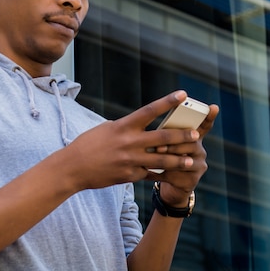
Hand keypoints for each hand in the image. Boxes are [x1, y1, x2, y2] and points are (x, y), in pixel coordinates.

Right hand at [64, 91, 203, 190]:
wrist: (73, 168)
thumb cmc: (88, 144)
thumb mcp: (106, 129)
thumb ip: (126, 127)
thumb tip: (141, 124)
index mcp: (124, 126)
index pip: (150, 111)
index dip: (168, 102)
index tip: (183, 94)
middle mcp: (129, 142)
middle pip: (162, 138)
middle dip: (181, 136)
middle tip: (196, 134)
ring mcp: (130, 161)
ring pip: (161, 161)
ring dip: (178, 160)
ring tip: (191, 160)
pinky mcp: (129, 176)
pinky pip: (150, 174)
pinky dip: (161, 174)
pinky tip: (173, 175)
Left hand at [148, 104, 219, 206]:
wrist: (169, 184)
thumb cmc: (164, 157)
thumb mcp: (165, 143)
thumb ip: (166, 134)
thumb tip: (158, 130)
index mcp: (193, 138)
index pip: (204, 125)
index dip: (209, 117)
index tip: (213, 107)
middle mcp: (200, 150)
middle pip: (192, 144)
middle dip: (175, 144)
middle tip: (160, 146)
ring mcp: (198, 166)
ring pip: (186, 161)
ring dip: (169, 159)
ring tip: (156, 157)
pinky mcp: (192, 181)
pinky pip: (177, 176)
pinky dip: (161, 173)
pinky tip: (148, 171)